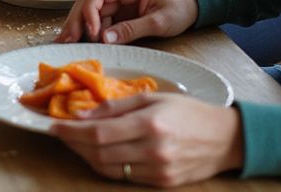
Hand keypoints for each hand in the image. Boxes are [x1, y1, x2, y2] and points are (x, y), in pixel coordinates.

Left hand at [48, 92, 243, 185]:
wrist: (227, 139)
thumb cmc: (189, 112)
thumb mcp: (153, 98)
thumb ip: (116, 106)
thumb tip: (82, 114)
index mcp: (149, 124)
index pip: (98, 133)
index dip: (71, 131)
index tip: (53, 125)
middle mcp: (152, 151)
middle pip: (98, 153)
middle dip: (73, 144)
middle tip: (60, 134)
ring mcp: (158, 171)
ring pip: (108, 169)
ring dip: (86, 157)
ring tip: (76, 143)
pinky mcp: (162, 184)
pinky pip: (125, 178)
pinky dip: (106, 166)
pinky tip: (98, 154)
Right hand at [56, 0, 198, 44]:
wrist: (191, 7)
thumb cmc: (179, 10)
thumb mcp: (159, 23)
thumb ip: (131, 30)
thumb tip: (103, 39)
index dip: (88, 10)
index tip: (89, 31)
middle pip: (88, 0)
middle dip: (75, 20)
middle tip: (64, 41)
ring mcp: (116, 0)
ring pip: (89, 11)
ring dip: (77, 27)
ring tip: (64, 44)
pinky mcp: (116, 12)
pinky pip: (97, 21)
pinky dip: (88, 32)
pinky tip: (78, 44)